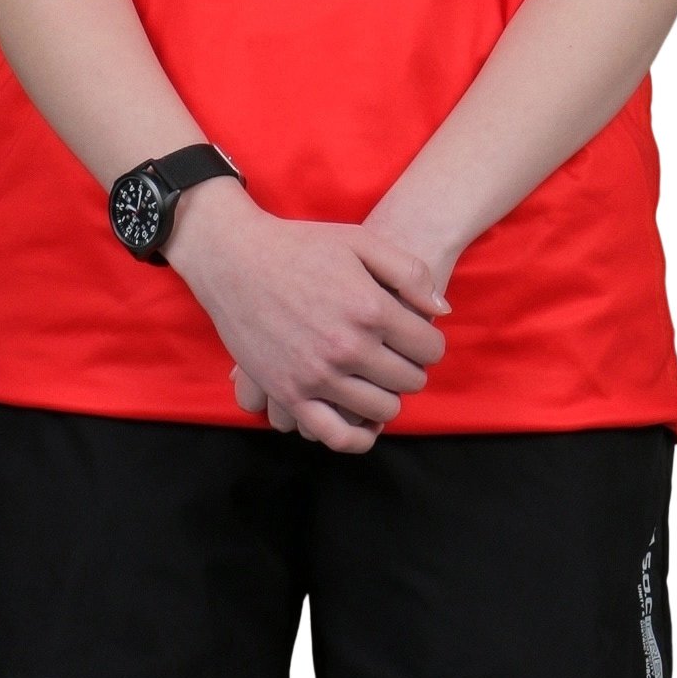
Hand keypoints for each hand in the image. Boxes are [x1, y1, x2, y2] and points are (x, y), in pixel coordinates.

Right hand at [164, 185, 448, 452]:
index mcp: (370, 309)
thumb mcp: (361, 241)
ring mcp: (317, 375)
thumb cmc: (300, 246)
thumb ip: (410, 273)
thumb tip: (442, 312)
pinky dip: (359, 436)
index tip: (417, 336)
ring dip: (388, 396)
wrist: (234, 259)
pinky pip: (336, 435)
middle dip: (411, 367)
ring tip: (377, 378)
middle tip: (396, 355)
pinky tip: (362, 419)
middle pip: (410, 379)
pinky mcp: (289, 394)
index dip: (430, 342)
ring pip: (382, 409)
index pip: (430, 347)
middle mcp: (347, 347)